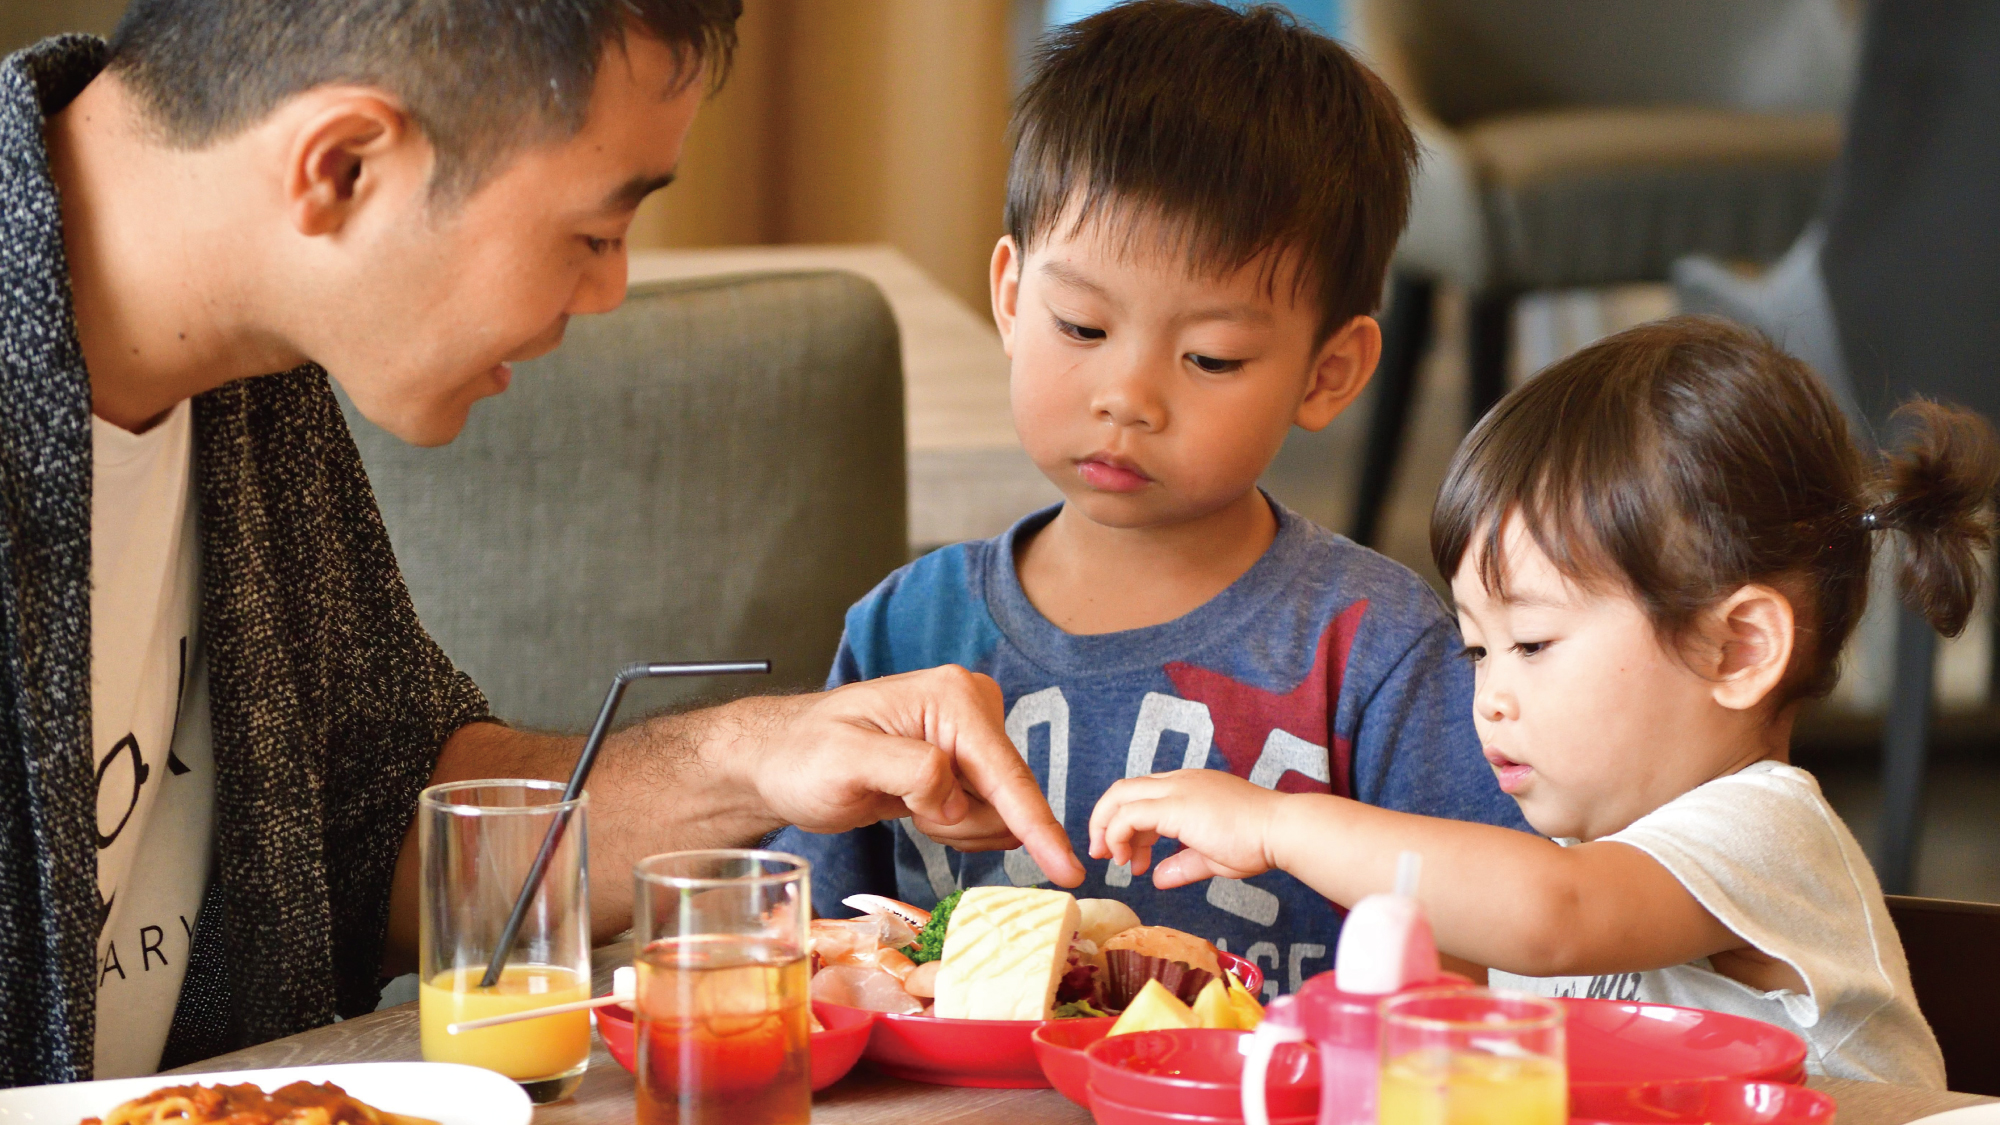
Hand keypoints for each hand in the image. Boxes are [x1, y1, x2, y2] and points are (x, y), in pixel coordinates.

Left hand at [744, 666, 1084, 886]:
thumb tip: (955, 792)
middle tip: (908, 809)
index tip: (1068, 869)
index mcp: (953, 697)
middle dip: (962, 821)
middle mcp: (972, 709)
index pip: (1006, 773)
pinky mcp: (965, 764)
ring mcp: (971, 738)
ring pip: (1000, 812)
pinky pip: (986, 815)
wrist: (781, 763)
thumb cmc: (803, 756)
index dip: (1037, 825)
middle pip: (1008, 796)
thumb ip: (910, 770)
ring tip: (905, 804)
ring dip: (955, 826)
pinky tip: (919, 809)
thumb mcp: (847, 761)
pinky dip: (954, 826)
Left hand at [1088, 770, 1285, 888]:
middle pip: (1124, 790)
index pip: (1143, 795)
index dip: (1128, 825)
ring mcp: (1176, 788)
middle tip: (1103, 854)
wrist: (1282, 830)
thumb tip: (1159, 878)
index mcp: (1188, 786)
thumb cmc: (1258, 841)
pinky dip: (1119, 836)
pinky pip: (1130, 815)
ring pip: (1121, 796)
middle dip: (1105, 821)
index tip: (1129, 855)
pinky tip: (1127, 860)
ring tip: (1113, 860)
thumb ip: (1183, 863)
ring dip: (1107, 829)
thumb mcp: (1212, 855)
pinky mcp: (1175, 805)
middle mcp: (1179, 780)